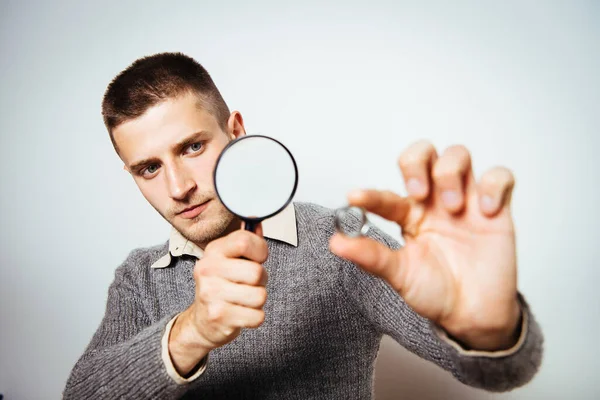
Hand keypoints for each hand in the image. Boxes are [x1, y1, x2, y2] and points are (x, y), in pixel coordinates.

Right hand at [169, 224, 268, 374]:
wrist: (202, 321)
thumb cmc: (223, 285)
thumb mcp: (230, 259)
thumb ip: (246, 239)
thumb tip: (258, 219)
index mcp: (214, 251)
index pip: (245, 240)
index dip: (260, 250)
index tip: (258, 257)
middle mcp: (208, 269)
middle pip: (256, 272)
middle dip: (261, 280)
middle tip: (250, 283)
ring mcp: (210, 293)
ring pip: (260, 296)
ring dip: (258, 300)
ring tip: (244, 298)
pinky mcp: (218, 316)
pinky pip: (258, 316)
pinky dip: (255, 317)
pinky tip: (242, 313)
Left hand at [329, 141, 521, 350]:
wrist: (473, 315)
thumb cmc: (435, 292)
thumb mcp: (399, 275)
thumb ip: (371, 257)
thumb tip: (335, 243)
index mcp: (408, 215)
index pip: (386, 195)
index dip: (371, 194)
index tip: (355, 198)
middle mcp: (434, 202)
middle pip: (423, 153)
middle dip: (417, 163)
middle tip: (419, 193)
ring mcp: (465, 201)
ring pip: (458, 155)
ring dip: (451, 174)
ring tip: (452, 208)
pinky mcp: (497, 208)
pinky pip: (500, 176)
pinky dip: (493, 186)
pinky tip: (486, 212)